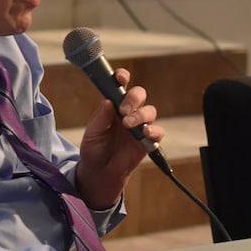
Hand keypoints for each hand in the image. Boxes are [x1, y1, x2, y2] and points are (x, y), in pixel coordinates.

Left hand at [74, 67, 159, 209]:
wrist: (101, 173)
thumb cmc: (94, 151)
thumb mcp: (92, 134)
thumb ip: (100, 118)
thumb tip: (108, 101)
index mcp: (114, 106)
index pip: (121, 86)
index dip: (123, 77)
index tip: (121, 77)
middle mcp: (129, 112)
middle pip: (139, 94)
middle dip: (134, 98)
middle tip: (124, 110)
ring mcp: (140, 125)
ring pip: (150, 111)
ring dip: (141, 115)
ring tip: (129, 125)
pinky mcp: (149, 140)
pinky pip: (158, 131)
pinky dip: (153, 130)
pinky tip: (144, 133)